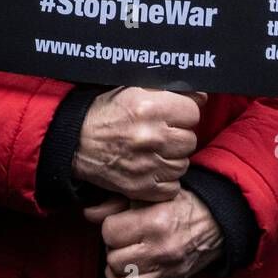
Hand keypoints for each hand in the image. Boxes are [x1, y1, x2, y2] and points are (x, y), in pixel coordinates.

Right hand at [72, 86, 205, 201]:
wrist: (75, 142)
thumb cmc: (106, 113)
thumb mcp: (133, 89)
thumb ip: (169, 91)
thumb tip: (201, 96)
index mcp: (149, 107)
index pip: (192, 112)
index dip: (183, 113)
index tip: (173, 115)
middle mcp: (151, 136)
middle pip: (190, 139)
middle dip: (178, 136)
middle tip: (161, 133)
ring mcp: (147, 164)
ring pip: (183, 163)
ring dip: (172, 158)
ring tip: (154, 150)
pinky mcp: (141, 187)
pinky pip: (172, 186)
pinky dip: (165, 180)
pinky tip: (151, 167)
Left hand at [84, 190, 223, 277]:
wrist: (216, 222)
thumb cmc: (181, 203)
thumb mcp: (152, 194)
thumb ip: (117, 203)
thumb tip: (88, 214)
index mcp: (156, 223)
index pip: (110, 233)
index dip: (109, 227)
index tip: (118, 223)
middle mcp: (161, 251)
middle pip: (115, 260)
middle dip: (112, 249)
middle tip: (122, 240)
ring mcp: (167, 272)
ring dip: (115, 275)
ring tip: (120, 261)